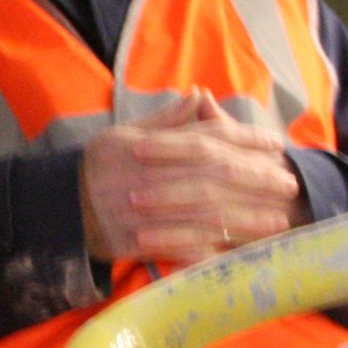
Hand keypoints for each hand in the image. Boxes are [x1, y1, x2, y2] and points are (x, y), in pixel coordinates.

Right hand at [81, 92, 304, 267]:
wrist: (58, 209)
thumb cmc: (94, 168)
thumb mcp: (123, 133)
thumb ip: (166, 120)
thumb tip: (200, 95)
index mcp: (147, 147)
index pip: (205, 138)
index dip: (244, 140)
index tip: (274, 144)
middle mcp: (149, 177)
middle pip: (213, 176)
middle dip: (255, 179)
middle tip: (288, 184)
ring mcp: (146, 212)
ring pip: (205, 213)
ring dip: (246, 218)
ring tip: (277, 221)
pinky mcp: (140, 242)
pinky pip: (183, 248)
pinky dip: (212, 251)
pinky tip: (240, 252)